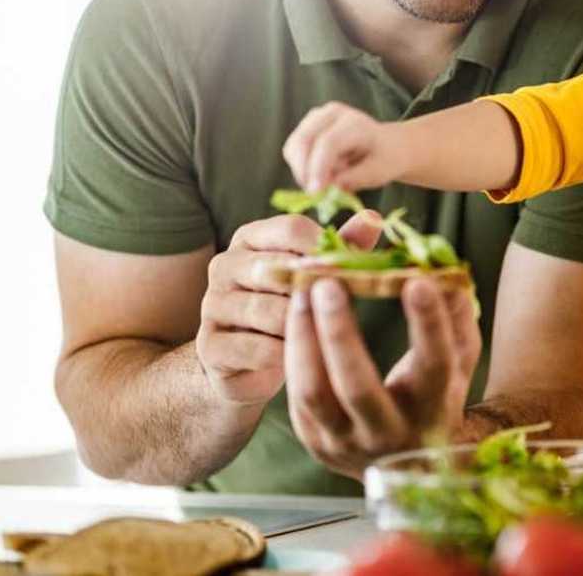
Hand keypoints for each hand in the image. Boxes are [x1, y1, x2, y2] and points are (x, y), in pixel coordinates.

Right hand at [194, 213, 379, 405]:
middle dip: (314, 292)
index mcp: (252, 239)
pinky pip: (257, 348)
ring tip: (316, 336)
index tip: (349, 270)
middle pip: (278, 268)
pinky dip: (284, 357)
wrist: (249, 366)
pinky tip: (294, 359)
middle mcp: (225, 265)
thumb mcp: (318, 276)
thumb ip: (341, 247)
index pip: (291, 228)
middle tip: (335, 309)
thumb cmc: (291, 310)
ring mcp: (212, 304)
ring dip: (301, 328)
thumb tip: (373, 217)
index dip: (327, 249)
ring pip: (269, 311)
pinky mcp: (209, 344)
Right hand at [283, 102, 405, 193]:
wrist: (387, 145)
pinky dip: (301, 168)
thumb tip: (328, 186)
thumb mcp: (378, 173)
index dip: (318, 168)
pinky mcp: (306, 127)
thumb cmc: (384, 159)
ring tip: (327, 181)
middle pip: (304, 140)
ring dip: (303, 171)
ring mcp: (316, 117)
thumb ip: (354, 179)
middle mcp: (332, 113)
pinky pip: (292, 151)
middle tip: (315, 195)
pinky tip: (322, 174)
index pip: (328, 143)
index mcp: (355, 123)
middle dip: (304, 171)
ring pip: (293, 147)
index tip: (315, 193)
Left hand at [284, 217, 481, 478]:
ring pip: (314, 392)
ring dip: (303, 337)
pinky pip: (296, 392)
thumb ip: (455, 317)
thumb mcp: (457, 362)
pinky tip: (297, 313)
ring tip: (302, 292)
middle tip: (329, 283)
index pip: (433, 366)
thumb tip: (443, 270)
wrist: (408, 467)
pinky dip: (295, 349)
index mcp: (433, 410)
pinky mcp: (313, 440)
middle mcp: (389, 433)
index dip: (428, 324)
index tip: (416, 281)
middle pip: (358, 388)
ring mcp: (346, 442)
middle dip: (339, 333)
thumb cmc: (435, 399)